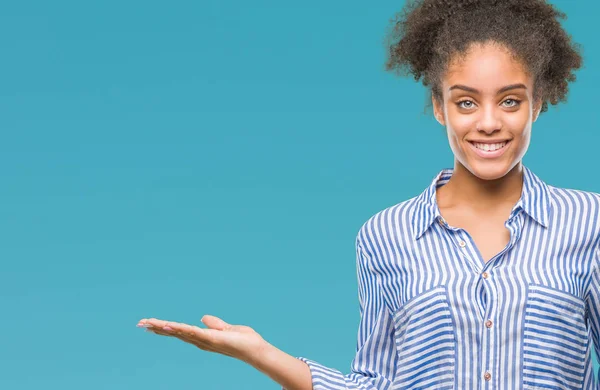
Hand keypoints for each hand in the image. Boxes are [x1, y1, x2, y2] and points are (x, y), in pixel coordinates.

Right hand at [137, 315, 269, 365]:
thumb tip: (204, 318)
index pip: (179, 331)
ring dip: (163, 327)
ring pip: (179, 332)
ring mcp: (204, 341)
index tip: (149, 323)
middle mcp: (200, 341)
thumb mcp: (226, 328)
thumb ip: (215, 324)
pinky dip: (179, 329)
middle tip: (140, 323)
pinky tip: (167, 325)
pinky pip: (192, 332)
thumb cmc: (244, 341)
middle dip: (157, 328)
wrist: (256, 349)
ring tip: (147, 323)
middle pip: (175, 333)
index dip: (165, 327)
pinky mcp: (211, 339)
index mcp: (202, 337)